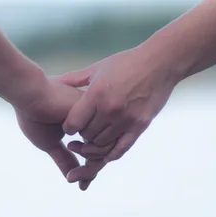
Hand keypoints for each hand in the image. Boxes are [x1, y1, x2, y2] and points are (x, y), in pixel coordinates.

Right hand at [14, 78, 101, 188]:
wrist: (30, 96)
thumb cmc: (34, 116)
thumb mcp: (50, 143)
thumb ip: (64, 159)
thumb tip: (71, 179)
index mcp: (82, 126)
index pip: (92, 152)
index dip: (88, 169)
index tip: (82, 185)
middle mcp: (92, 122)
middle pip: (101, 153)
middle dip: (91, 171)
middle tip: (82, 184)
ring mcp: (95, 118)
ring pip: (103, 149)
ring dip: (90, 166)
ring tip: (75, 173)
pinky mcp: (95, 114)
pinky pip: (102, 141)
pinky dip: (90, 152)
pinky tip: (73, 148)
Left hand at [58, 46, 177, 183]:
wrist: (160, 63)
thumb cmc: (127, 62)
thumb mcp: (99, 68)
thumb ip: (76, 79)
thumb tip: (55, 82)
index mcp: (97, 94)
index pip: (72, 124)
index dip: (69, 127)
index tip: (72, 124)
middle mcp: (110, 109)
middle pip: (86, 136)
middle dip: (83, 135)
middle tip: (84, 129)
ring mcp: (126, 119)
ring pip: (102, 145)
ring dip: (96, 144)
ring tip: (96, 135)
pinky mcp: (140, 126)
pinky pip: (120, 149)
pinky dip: (110, 153)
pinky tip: (106, 151)